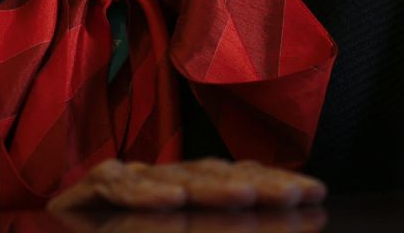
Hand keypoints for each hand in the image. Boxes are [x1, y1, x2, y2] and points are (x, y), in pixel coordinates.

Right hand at [47, 159, 327, 212]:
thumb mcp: (174, 231)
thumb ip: (208, 227)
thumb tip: (263, 213)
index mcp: (186, 194)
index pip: (235, 181)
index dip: (274, 185)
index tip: (315, 194)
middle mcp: (161, 182)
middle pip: (216, 176)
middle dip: (261, 184)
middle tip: (299, 194)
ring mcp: (126, 181)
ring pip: (175, 180)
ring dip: (213, 188)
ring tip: (248, 195)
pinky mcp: (88, 190)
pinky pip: (119, 188)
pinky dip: (144, 194)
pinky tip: (172, 200)